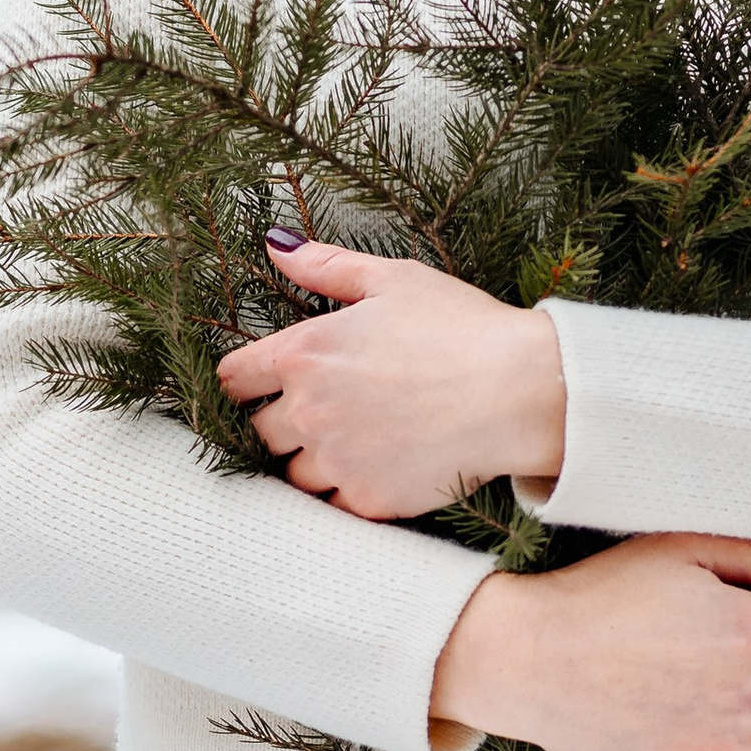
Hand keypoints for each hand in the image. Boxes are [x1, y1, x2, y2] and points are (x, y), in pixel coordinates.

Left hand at [215, 238, 564, 518]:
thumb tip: (275, 244)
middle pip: (259, 432)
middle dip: (283, 420)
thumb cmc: (460, 327)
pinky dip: (349, 489)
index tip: (264, 383)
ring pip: (293, 474)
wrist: (517, 390)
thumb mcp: (393, 280)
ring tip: (356, 440)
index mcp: (304, 354)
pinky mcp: (367, 500)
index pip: (233, 379)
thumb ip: (325, 265)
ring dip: (312, 460)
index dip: (245, 380)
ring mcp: (335, 462)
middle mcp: (308, 411)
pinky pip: (335, 506)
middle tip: (329, 409)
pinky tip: (381, 466)